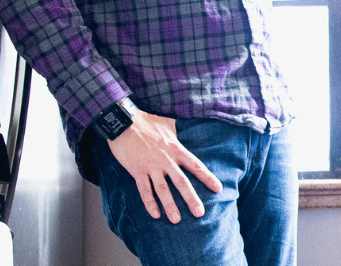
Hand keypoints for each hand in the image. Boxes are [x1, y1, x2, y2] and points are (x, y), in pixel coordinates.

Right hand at [106, 111, 222, 223]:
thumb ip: (177, 130)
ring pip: (163, 190)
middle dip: (191, 198)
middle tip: (200, 213)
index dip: (207, 177)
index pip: (195, 165)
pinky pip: (144, 190)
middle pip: (181, 182)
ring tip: (176, 220)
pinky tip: (155, 214)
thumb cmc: (145, 121)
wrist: (123, 121)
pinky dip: (149, 203)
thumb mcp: (167, 123)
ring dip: (170, 205)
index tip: (218, 189)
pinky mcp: (137, 171)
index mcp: (176, 148)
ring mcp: (151, 167)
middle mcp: (166, 160)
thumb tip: (186, 126)